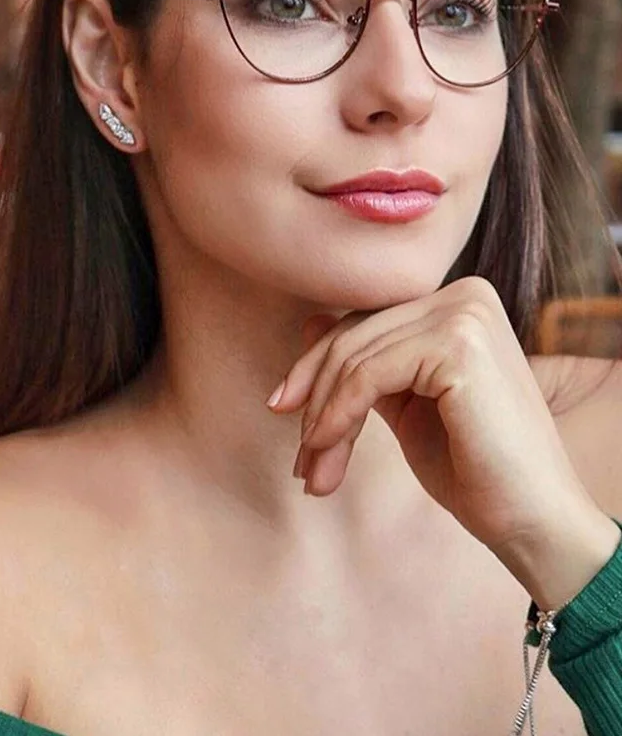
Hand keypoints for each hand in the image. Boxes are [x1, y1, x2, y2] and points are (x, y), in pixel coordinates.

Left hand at [268, 276, 619, 605]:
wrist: (533, 521)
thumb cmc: (474, 468)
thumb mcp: (406, 403)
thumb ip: (367, 362)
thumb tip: (309, 324)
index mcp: (458, 302)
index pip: (366, 323)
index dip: (318, 367)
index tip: (283, 409)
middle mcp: (464, 295)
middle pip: (355, 336)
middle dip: (314, 398)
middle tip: (299, 456)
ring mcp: (464, 314)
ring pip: (355, 358)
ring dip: (322, 419)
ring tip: (313, 472)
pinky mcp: (458, 344)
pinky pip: (369, 375)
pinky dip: (338, 416)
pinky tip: (328, 452)